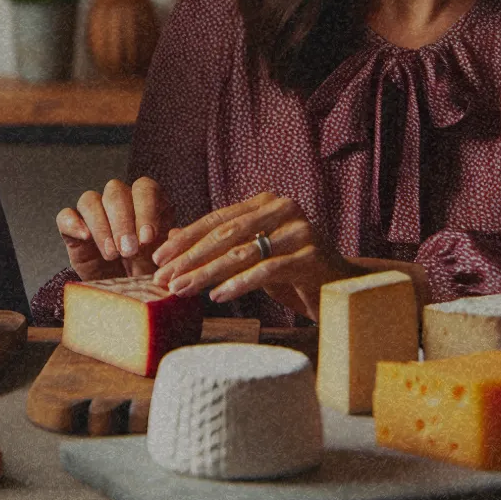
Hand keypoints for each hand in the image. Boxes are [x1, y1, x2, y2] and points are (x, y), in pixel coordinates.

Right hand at [56, 177, 171, 281]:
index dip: (145, 209)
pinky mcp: (73, 229)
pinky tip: (84, 237)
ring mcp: (94, 213)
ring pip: (90, 200)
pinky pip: (65, 215)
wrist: (123, 297)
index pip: (144, 189)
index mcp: (147, 203)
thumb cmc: (147, 275)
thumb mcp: (164, 264)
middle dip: (123, 222)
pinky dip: (73, 223)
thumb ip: (172, 247)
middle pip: (116, 192)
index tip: (147, 238)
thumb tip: (175, 233)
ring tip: (112, 255)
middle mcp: (120, 202)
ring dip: (101, 226)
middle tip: (129, 251)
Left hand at [151, 191, 353, 314]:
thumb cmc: (292, 270)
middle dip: (191, 258)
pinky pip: (267, 270)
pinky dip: (239, 284)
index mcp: (266, 202)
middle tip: (163, 277)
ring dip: (207, 273)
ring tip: (182, 290)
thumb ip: (219, 243)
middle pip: (226, 234)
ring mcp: (300, 230)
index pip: (217, 218)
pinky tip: (218, 297)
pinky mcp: (311, 255)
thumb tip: (170, 237)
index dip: (186, 239)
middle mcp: (284, 208)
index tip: (159, 258)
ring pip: (243, 252)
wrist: (342, 288)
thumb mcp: (252, 254)